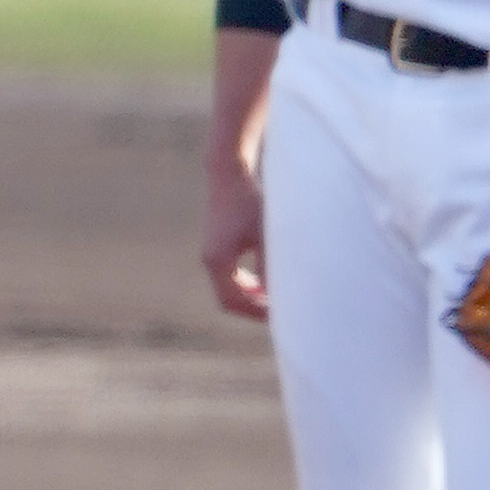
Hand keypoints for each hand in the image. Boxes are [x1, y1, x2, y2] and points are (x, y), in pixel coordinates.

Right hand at [202, 162, 269, 321]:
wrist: (229, 172)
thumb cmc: (250, 201)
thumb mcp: (266, 235)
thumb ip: (270, 266)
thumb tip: (278, 295)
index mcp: (218, 260)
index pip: (233, 301)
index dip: (255, 313)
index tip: (279, 316)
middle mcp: (210, 259)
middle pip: (227, 299)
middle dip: (252, 308)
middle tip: (278, 313)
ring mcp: (211, 253)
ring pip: (228, 288)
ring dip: (249, 296)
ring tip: (273, 297)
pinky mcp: (216, 245)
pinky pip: (228, 275)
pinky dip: (245, 283)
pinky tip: (263, 279)